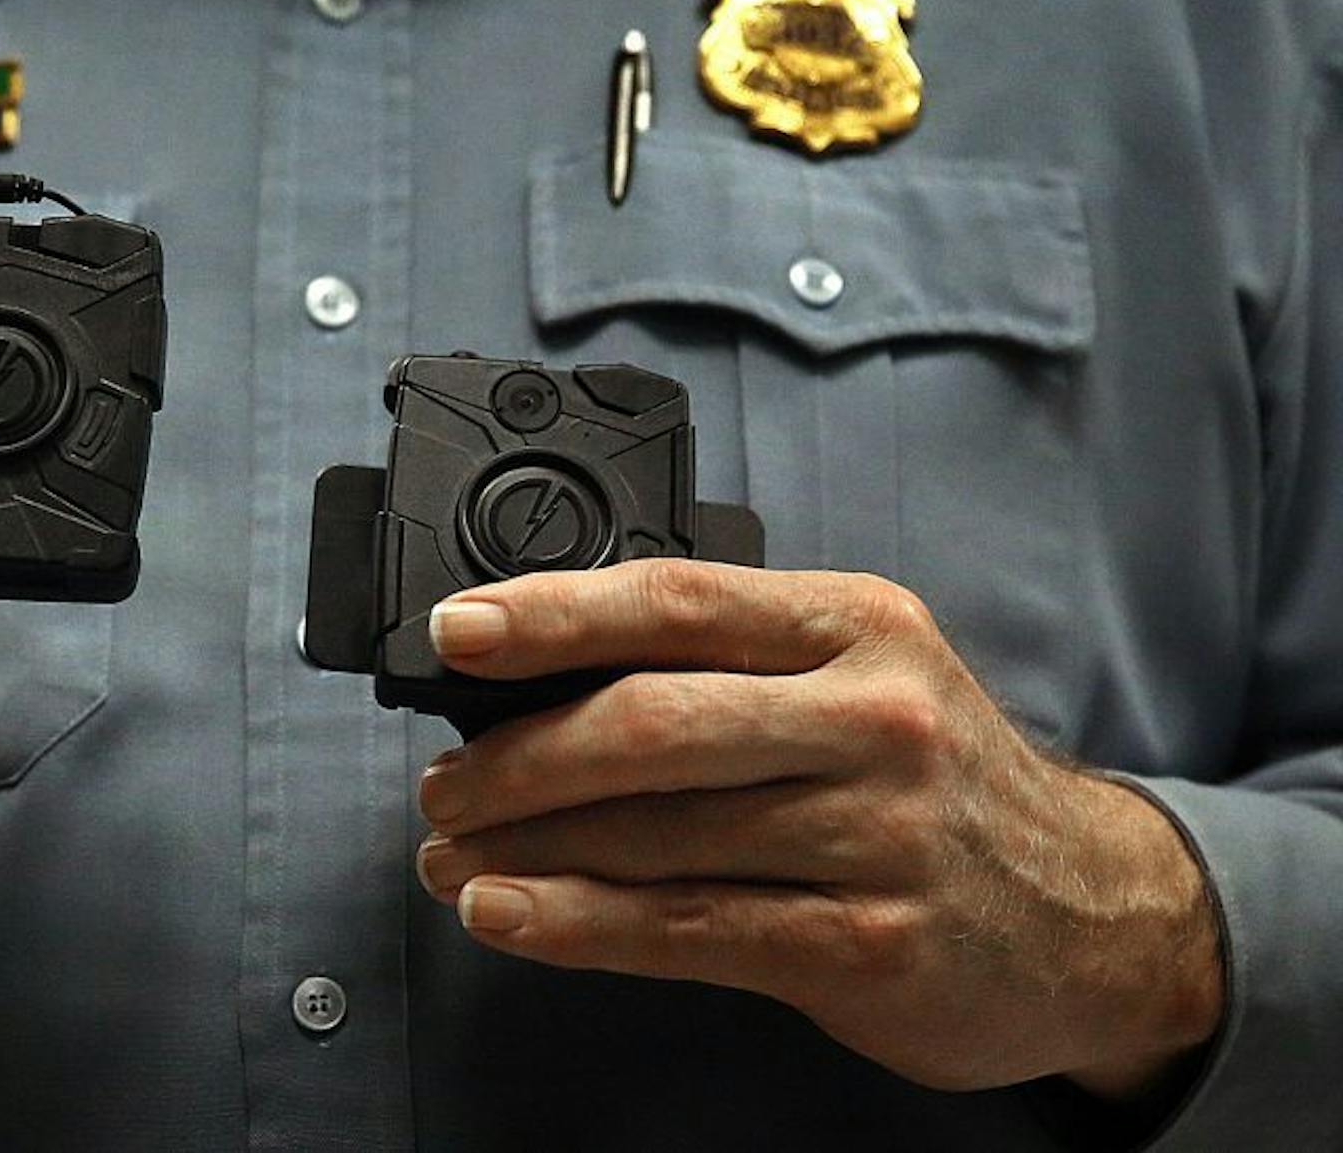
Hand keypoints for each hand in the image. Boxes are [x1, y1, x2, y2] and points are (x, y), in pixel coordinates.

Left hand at [414, 560, 1221, 1097]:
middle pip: (651, 723)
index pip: (677, 599)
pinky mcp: (871, 942)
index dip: (551, 614)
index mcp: (857, 626)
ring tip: (451, 858)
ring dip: (524, 849)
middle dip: (515, 759)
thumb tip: (537, 683)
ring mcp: (879, 834)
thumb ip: (729, 667)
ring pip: (656, 834)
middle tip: (441, 788)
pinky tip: (508, 916)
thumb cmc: (936, 785)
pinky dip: (577, 924)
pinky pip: (689, 927)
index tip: (455, 631)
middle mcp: (875, 717)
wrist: (1101, 917)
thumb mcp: (862, 681)